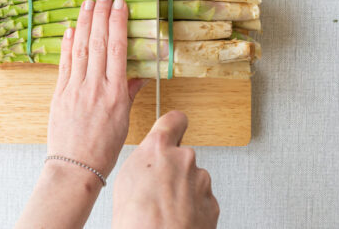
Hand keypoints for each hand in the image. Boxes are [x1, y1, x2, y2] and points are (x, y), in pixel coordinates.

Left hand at [47, 0, 145, 178]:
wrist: (75, 167)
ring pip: (80, 49)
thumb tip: (139, 74)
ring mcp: (75, 89)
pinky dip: (67, 45)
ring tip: (87, 3)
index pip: (117, 49)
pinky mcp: (59, 93)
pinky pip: (64, 64)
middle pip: (98, 43)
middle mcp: (95, 87)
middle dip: (101, 15)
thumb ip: (129, 92)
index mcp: (115, 93)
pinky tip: (70, 29)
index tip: (120, 5)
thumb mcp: (124, 120)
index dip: (118, 23)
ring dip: (84, 23)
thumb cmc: (103, 148)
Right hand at [112, 111, 219, 228]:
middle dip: (175, 169)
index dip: (174, 125)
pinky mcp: (212, 202)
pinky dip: (193, 207)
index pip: (175, 119)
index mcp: (159, 148)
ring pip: (193, 179)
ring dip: (184, 190)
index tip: (175, 127)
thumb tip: (151, 159)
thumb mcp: (127, 178)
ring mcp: (201, 180)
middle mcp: (184, 158)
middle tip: (159, 189)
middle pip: (183, 155)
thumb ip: (146, 159)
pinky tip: (177, 218)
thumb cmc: (135, 220)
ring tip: (165, 209)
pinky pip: (202, 199)